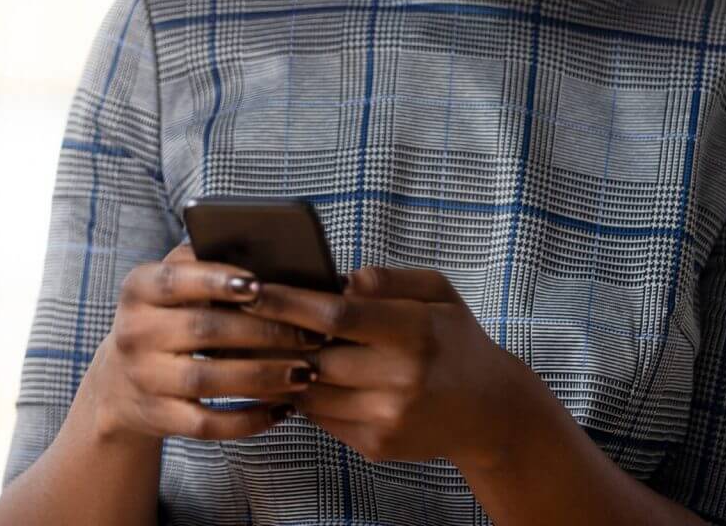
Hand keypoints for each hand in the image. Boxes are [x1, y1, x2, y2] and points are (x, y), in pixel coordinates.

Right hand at [90, 242, 324, 442]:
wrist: (119, 381)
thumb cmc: (170, 314)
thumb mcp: (175, 282)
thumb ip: (209, 260)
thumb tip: (271, 252)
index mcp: (139, 287)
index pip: (177, 279)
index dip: (218, 280)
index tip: (260, 284)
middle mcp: (134, 332)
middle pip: (205, 330)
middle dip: (264, 331)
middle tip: (311, 333)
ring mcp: (143, 378)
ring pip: (209, 379)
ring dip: (263, 376)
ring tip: (305, 371)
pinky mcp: (158, 418)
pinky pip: (207, 424)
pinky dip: (248, 420)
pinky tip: (283, 407)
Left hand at [237, 266, 530, 466]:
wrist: (488, 409)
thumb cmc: (456, 338)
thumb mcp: (437, 291)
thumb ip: (389, 279)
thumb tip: (340, 279)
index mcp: (414, 330)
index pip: (337, 315)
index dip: (289, 301)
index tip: (252, 286)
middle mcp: (400, 378)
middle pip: (316, 355)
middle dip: (273, 334)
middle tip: (238, 312)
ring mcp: (386, 417)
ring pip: (311, 390)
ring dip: (280, 366)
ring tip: (254, 342)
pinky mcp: (376, 445)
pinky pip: (322, 417)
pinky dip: (302, 394)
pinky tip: (292, 373)